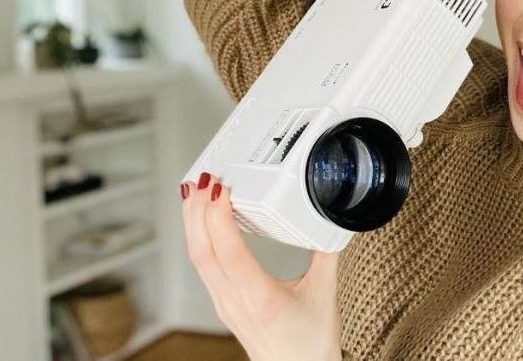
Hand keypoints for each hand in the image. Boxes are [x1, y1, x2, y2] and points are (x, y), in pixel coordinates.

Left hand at [181, 172, 341, 360]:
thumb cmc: (311, 345)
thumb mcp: (326, 293)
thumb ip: (326, 252)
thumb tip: (330, 219)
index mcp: (260, 299)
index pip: (228, 251)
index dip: (218, 216)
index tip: (220, 188)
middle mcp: (236, 302)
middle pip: (201, 251)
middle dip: (196, 211)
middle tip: (202, 179)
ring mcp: (225, 305)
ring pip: (197, 259)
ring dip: (193, 223)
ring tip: (194, 193)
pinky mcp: (224, 304)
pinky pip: (203, 267)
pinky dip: (199, 239)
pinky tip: (203, 224)